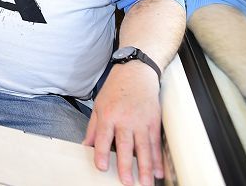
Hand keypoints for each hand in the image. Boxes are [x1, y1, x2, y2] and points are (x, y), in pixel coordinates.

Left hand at [83, 63, 161, 185]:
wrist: (136, 72)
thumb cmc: (116, 88)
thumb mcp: (99, 105)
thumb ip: (94, 128)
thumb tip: (86, 146)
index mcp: (109, 114)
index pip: (104, 137)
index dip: (102, 153)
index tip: (102, 167)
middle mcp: (126, 119)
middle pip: (126, 145)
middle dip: (127, 165)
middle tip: (127, 182)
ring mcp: (142, 121)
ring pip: (144, 148)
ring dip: (146, 168)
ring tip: (146, 183)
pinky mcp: (154, 122)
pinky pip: (156, 144)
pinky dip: (158, 159)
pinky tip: (159, 171)